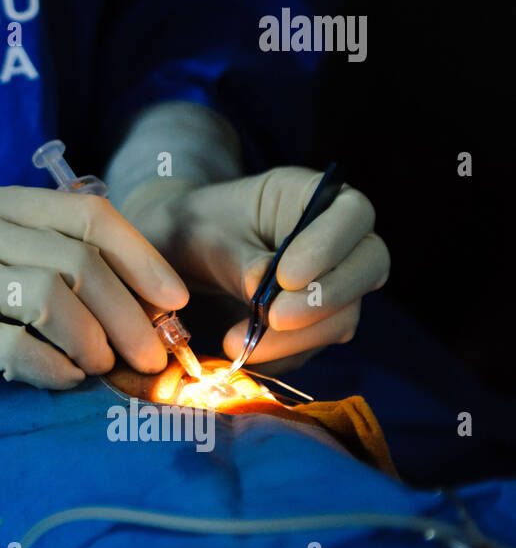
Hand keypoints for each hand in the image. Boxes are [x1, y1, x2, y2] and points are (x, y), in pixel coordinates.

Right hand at [0, 184, 189, 409]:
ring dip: (93, 340)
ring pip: (50, 296)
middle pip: (77, 261)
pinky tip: (65, 381)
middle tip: (151, 356)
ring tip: (105, 368)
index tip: (174, 302)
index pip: (88, 215)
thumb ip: (50, 266)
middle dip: (128, 314)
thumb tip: (145, 311)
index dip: (141, 258)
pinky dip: (50, 366)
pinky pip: (11, 344)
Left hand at [120, 168, 389, 372]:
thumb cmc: (192, 229)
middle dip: (324, 298)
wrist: (178, 254)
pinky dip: (283, 353)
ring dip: (299, 336)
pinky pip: (316, 343)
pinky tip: (244, 353)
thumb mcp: (204, 234)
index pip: (352, 213)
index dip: (330, 246)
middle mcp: (334, 236)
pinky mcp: (318, 319)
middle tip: (275, 318)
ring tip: (238, 342)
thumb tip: (266, 291)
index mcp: (308, 194)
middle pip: (369, 265)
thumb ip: (239, 260)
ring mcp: (333, 280)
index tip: (287, 276)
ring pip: (346, 313)